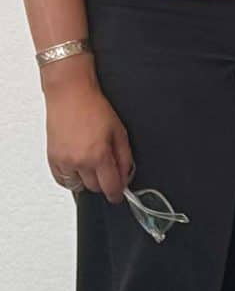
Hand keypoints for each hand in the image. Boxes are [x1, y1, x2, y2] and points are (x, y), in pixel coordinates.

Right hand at [44, 65, 131, 203]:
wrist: (70, 95)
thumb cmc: (94, 108)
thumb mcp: (119, 132)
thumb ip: (124, 157)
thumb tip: (126, 174)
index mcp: (98, 155)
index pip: (110, 187)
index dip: (117, 193)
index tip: (119, 194)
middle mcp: (78, 161)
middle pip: (94, 188)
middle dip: (104, 183)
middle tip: (108, 171)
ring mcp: (63, 161)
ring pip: (78, 186)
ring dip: (87, 181)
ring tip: (92, 164)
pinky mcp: (52, 159)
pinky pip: (63, 180)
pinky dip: (72, 178)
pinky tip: (79, 166)